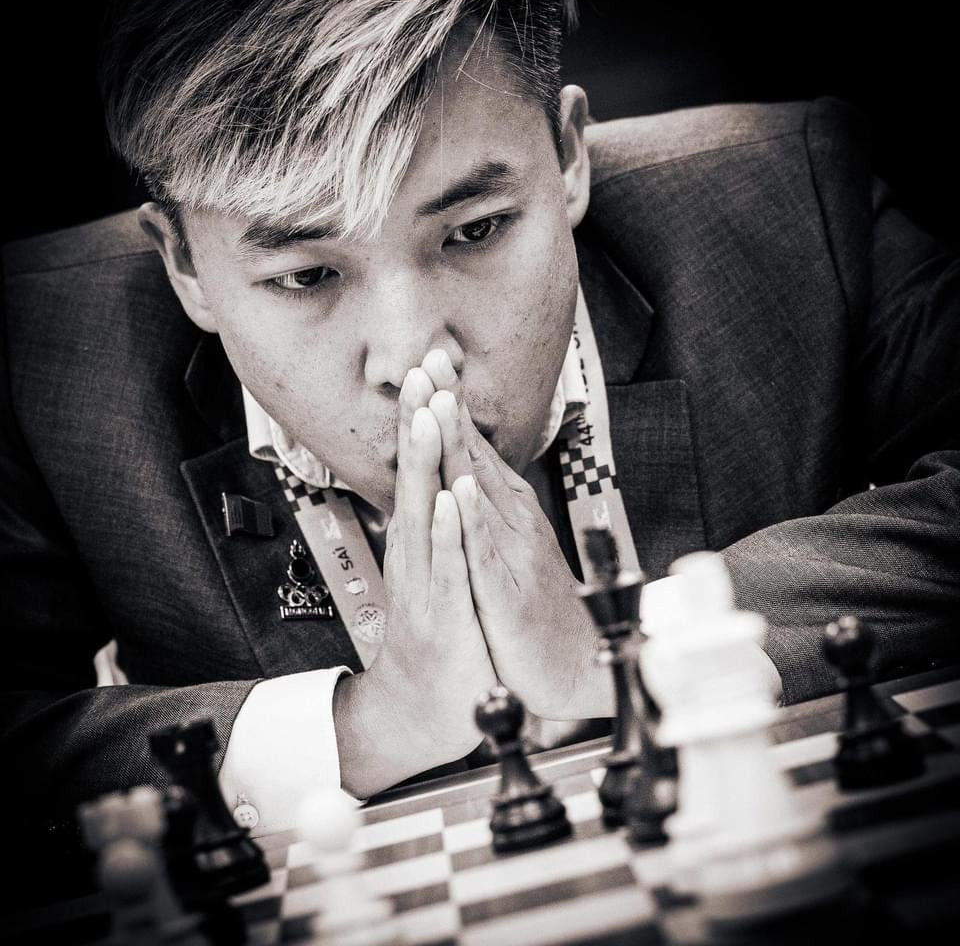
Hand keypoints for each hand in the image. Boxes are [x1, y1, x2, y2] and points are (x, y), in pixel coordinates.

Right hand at [335, 368, 496, 795]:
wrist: (421, 710)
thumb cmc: (437, 638)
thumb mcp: (434, 575)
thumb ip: (434, 531)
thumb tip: (438, 486)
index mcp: (419, 543)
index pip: (422, 472)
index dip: (424, 422)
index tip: (429, 373)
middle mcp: (415, 556)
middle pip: (416, 479)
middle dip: (418, 424)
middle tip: (419, 372)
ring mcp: (424, 585)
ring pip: (424, 514)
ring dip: (425, 464)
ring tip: (427, 416)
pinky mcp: (442, 616)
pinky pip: (446, 570)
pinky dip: (446, 534)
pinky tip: (448, 501)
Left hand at [420, 350, 612, 720]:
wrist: (570, 662)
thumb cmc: (537, 604)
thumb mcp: (509, 545)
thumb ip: (489, 505)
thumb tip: (469, 466)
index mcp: (506, 510)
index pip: (474, 448)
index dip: (450, 404)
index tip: (431, 361)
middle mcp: (511, 520)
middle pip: (475, 455)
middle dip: (450, 406)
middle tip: (432, 358)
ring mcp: (511, 551)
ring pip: (479, 490)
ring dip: (459, 446)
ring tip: (440, 404)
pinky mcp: (507, 590)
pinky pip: (486, 550)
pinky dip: (474, 520)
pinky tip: (460, 492)